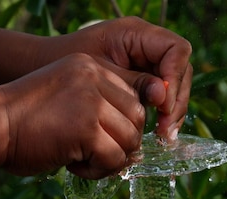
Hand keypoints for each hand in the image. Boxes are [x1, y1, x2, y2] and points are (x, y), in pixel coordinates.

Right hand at [0, 53, 145, 178]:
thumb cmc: (21, 119)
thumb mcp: (63, 97)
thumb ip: (96, 107)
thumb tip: (134, 146)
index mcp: (89, 67)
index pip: (132, 96)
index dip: (124, 124)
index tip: (106, 140)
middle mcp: (94, 77)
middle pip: (137, 117)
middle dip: (122, 143)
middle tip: (95, 155)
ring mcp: (91, 102)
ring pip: (130, 140)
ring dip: (110, 160)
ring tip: (82, 162)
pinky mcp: (87, 130)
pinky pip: (113, 159)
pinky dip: (97, 171)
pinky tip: (73, 167)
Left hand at [43, 17, 192, 138]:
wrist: (44, 70)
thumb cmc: (61, 66)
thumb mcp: (97, 74)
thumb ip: (130, 83)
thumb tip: (162, 97)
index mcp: (136, 34)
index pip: (176, 51)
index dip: (175, 78)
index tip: (162, 106)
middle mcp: (147, 46)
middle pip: (181, 71)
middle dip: (177, 102)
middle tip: (166, 131)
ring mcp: (147, 65)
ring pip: (176, 88)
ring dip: (174, 113)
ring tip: (163, 137)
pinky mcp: (142, 83)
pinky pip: (163, 98)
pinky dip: (163, 116)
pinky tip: (156, 134)